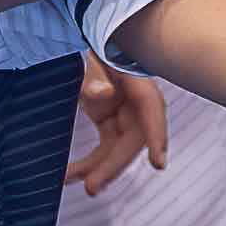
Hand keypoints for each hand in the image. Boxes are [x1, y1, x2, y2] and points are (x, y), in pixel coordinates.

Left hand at [70, 56, 165, 194]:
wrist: (85, 37)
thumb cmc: (92, 46)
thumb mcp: (91, 56)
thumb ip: (94, 74)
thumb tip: (103, 94)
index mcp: (138, 84)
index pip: (152, 110)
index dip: (157, 136)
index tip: (158, 163)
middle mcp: (136, 105)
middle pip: (132, 141)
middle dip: (113, 166)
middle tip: (92, 187)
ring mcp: (124, 116)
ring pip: (116, 150)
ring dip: (95, 169)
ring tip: (67, 180)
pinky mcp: (110, 122)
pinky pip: (104, 149)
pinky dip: (87, 164)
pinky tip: (68, 175)